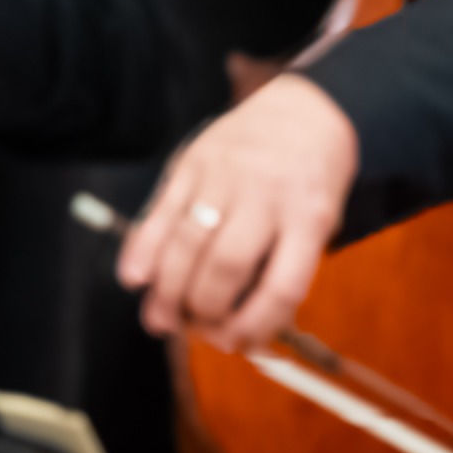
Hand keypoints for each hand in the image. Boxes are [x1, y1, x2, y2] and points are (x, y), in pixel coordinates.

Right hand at [116, 74, 365, 342]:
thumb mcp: (318, 222)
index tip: (237, 343)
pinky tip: (134, 279)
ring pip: (186, 245)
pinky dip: (141, 251)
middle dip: (203, 310)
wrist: (308, 109)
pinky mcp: (191, 163)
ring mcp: (225, 176)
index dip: (255, 325)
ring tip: (159, 321)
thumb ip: (281, 266)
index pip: (281, 286)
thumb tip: (238, 327)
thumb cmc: (312, 179)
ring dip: (166, 291)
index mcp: (311, 215)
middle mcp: (267, 194)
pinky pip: (159, 213)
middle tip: (193, 328)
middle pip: (225, 268)